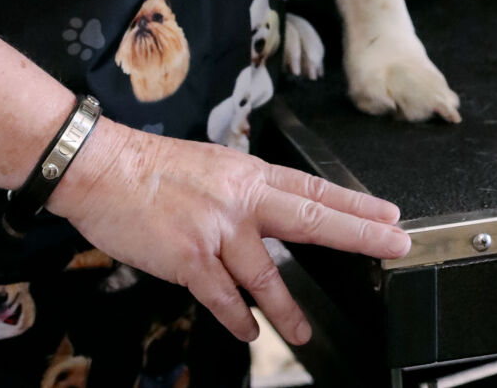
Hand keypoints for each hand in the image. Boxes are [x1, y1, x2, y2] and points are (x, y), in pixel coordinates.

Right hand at [48, 118, 408, 346]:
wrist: (102, 167)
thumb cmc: (150, 168)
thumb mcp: (209, 166)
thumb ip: (242, 190)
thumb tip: (268, 211)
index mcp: (247, 173)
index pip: (312, 189)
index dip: (354, 204)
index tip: (388, 214)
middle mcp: (240, 198)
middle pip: (311, 218)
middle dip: (358, 233)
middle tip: (395, 244)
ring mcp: (217, 229)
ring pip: (266, 275)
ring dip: (288, 309)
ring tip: (302, 332)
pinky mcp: (190, 258)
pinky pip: (223, 298)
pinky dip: (237, 318)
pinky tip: (247, 331)